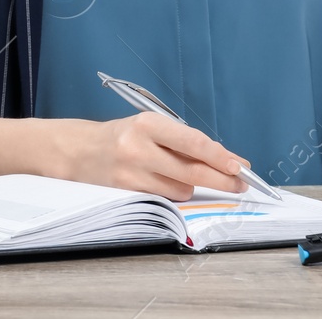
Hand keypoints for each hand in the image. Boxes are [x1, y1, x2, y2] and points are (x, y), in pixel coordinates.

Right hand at [65, 114, 249, 200]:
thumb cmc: (123, 136)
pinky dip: (174, 191)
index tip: (240, 165)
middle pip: (193, 171)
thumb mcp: (151, 127)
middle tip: (240, 183)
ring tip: (180, 173)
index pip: (193, 143)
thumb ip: (184, 142)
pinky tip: (165, 181)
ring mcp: (133, 173)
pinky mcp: (129, 192)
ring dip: (192, 184)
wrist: (81, 150)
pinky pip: (167, 197)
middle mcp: (139, 148)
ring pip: (182, 188)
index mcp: (148, 124)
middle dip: (222, 179)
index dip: (221, 157)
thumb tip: (225, 159)